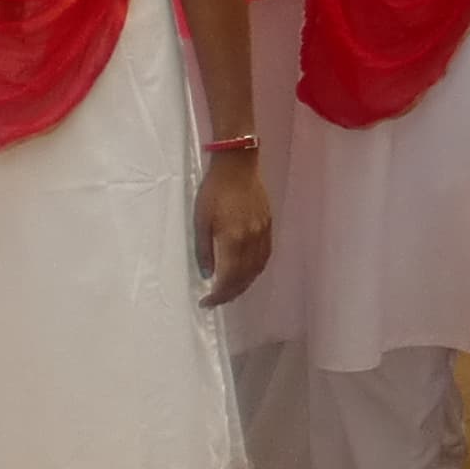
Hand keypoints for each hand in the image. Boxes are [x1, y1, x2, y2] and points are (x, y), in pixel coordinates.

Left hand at [197, 152, 272, 304]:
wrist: (237, 166)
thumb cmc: (213, 191)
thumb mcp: (200, 220)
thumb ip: (203, 250)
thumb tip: (207, 274)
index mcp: (233, 239)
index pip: (229, 278)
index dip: (218, 295)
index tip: (206, 302)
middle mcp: (252, 240)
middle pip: (245, 277)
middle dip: (230, 294)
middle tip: (216, 301)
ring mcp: (263, 233)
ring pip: (258, 269)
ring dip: (244, 284)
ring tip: (230, 290)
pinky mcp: (268, 225)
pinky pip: (265, 256)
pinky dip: (256, 270)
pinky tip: (247, 272)